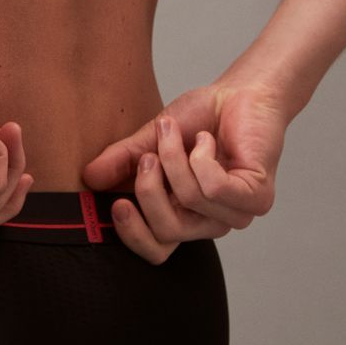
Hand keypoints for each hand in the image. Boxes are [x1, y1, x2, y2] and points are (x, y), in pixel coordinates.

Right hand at [81, 79, 285, 263]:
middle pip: (167, 232)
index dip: (133, 235)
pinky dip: (201, 157)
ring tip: (177, 132)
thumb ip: (122, 161)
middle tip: (148, 156)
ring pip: (190, 201)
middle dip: (149, 189)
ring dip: (174, 159)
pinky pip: (214, 188)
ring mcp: (235, 214)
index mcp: (181, 216)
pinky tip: (206, 141)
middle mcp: (208, 222)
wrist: (239, 93)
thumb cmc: (199, 118)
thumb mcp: (149, 140)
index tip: (117, 203)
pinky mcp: (256, 198)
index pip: (156, 251)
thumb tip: (89, 176)